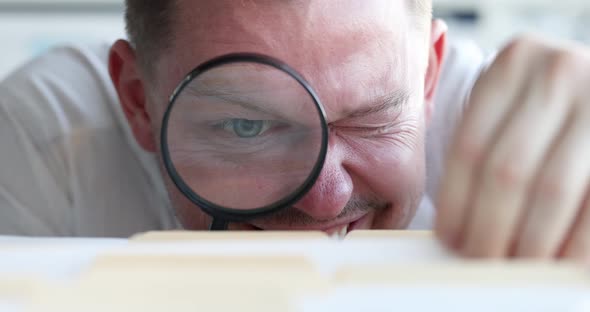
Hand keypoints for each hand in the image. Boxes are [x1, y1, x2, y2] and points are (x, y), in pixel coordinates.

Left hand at [435, 36, 589, 260]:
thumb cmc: (542, 102)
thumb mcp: (508, 100)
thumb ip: (484, 146)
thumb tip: (458, 230)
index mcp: (513, 64)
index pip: (469, 147)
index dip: (456, 203)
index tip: (449, 239)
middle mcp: (558, 73)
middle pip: (507, 172)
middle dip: (489, 229)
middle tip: (480, 261)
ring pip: (551, 190)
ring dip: (529, 242)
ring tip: (513, 266)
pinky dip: (575, 242)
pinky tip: (558, 263)